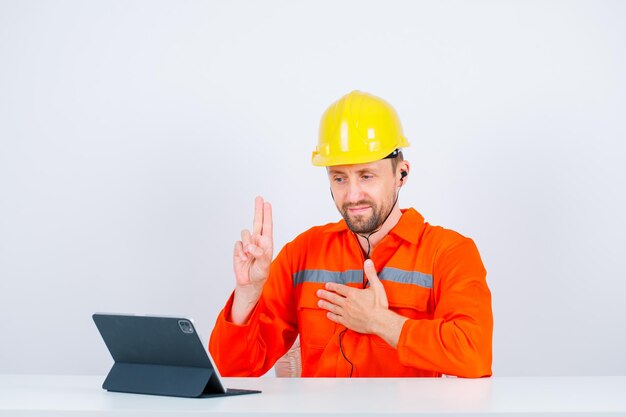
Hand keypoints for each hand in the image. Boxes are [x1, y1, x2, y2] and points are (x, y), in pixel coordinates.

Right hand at [231, 196, 272, 323]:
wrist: (248, 282)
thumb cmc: (260, 273)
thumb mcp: (264, 265)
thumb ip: (260, 254)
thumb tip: (252, 245)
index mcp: (266, 242)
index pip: (267, 225)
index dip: (267, 214)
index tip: (267, 203)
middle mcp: (257, 240)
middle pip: (257, 221)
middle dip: (258, 209)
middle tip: (259, 198)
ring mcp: (247, 244)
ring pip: (245, 233)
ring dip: (247, 243)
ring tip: (249, 255)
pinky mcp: (238, 248)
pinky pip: (238, 244)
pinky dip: (240, 251)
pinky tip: (243, 258)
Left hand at [317, 259, 407, 347]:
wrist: (380, 322)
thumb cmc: (379, 304)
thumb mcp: (377, 286)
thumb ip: (371, 273)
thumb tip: (368, 261)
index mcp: (353, 294)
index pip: (340, 288)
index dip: (332, 286)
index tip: (326, 285)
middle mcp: (347, 303)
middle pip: (333, 298)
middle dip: (325, 295)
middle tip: (318, 293)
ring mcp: (346, 313)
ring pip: (333, 308)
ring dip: (325, 305)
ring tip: (319, 303)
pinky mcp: (348, 322)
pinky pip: (337, 318)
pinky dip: (331, 316)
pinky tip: (328, 314)